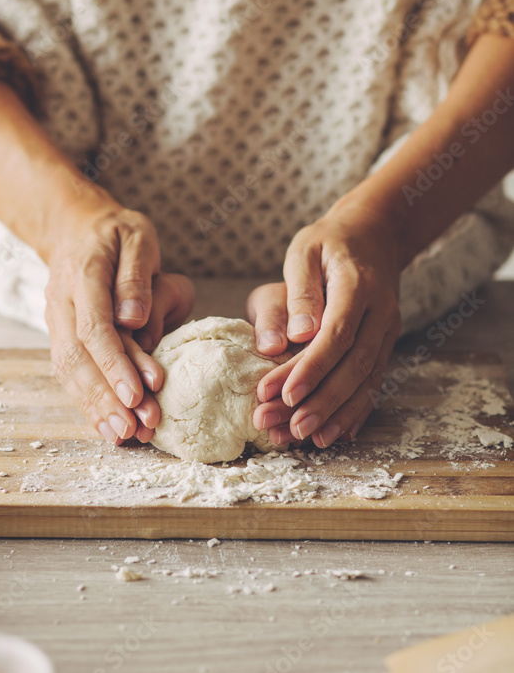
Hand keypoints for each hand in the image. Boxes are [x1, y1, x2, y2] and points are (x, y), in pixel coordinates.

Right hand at [45, 190, 193, 443]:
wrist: (74, 229)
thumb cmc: (115, 233)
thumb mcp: (136, 237)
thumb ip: (136, 275)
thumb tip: (134, 318)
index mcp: (83, 275)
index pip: (95, 327)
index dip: (115, 364)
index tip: (137, 393)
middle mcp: (62, 303)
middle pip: (78, 357)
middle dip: (106, 396)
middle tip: (136, 426)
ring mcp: (56, 322)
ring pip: (68, 371)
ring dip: (95, 407)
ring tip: (123, 435)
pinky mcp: (59, 337)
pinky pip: (68, 374)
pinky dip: (85, 404)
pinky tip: (105, 427)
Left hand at [247, 201, 401, 447]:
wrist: (375, 233)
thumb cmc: (329, 242)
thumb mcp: (305, 250)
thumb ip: (300, 291)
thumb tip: (294, 336)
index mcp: (358, 287)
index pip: (336, 335)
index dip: (311, 368)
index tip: (284, 394)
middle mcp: (380, 313)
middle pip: (354, 366)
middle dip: (322, 401)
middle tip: (290, 428)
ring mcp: (388, 330)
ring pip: (366, 380)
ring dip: (338, 413)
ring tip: (309, 439)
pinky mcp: (385, 343)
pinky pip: (374, 381)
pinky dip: (357, 410)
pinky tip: (339, 433)